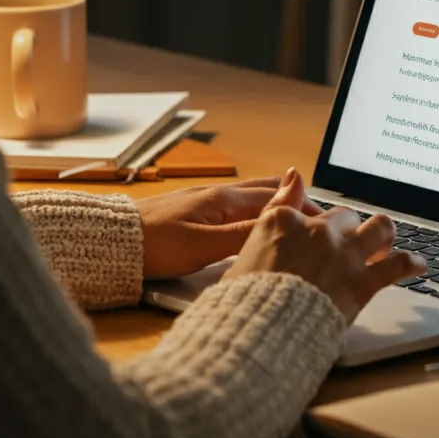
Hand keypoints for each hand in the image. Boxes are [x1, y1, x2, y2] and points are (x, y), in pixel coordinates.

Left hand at [136, 177, 321, 280]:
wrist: (111, 243)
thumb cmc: (154, 246)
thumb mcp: (203, 246)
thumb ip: (245, 234)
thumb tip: (284, 222)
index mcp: (225, 200)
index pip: (277, 200)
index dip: (304, 209)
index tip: (327, 222)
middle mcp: (219, 194)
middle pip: (268, 191)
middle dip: (296, 201)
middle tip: (320, 218)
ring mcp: (206, 200)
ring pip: (253, 196)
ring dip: (278, 202)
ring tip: (298, 214)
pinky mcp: (195, 210)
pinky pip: (237, 204)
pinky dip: (258, 208)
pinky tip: (257, 219)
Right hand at [225, 169, 426, 323]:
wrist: (260, 332)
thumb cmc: (245, 299)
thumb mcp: (249, 244)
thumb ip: (276, 205)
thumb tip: (294, 173)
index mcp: (284, 221)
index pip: (307, 209)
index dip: (314, 223)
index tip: (315, 232)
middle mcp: (318, 230)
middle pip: (345, 216)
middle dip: (348, 228)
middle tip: (348, 245)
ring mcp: (343, 254)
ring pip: (379, 227)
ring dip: (383, 233)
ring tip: (384, 241)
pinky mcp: (362, 282)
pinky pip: (397, 266)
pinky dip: (410, 264)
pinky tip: (418, 265)